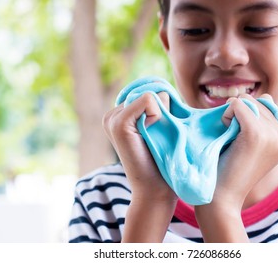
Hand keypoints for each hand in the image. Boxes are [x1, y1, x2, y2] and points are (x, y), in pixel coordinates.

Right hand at [103, 91, 176, 241]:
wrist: (156, 189)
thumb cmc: (163, 160)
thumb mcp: (162, 127)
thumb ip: (159, 107)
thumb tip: (164, 91)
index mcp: (120, 114)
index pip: (149, 89)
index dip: (165, 105)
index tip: (162, 129)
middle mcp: (112, 114)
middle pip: (150, 89)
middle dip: (164, 107)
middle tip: (160, 135)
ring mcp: (112, 118)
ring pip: (150, 94)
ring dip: (162, 113)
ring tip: (156, 137)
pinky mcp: (118, 124)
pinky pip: (148, 99)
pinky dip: (159, 114)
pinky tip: (153, 134)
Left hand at [195, 94, 277, 241]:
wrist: (222, 196)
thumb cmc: (233, 170)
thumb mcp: (257, 147)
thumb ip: (273, 129)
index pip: (267, 103)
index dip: (247, 114)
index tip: (242, 137)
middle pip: (256, 100)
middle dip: (239, 112)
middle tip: (233, 137)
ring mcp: (272, 135)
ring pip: (246, 101)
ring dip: (231, 114)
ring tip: (230, 138)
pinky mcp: (256, 134)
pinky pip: (238, 105)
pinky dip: (226, 115)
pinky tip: (225, 134)